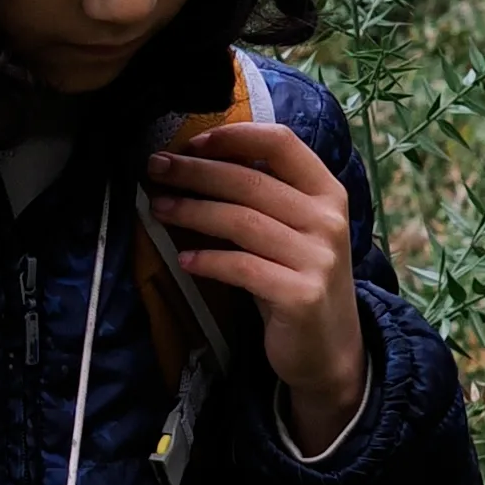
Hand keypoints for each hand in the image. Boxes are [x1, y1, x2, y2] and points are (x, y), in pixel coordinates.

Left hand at [147, 114, 366, 444]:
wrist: (329, 348)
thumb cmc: (297, 278)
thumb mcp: (292, 230)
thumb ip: (263, 196)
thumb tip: (194, 161)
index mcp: (328, 192)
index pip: (282, 143)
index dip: (234, 136)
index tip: (191, 142)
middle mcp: (327, 220)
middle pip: (251, 180)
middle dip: (196, 172)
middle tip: (155, 168)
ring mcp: (318, 258)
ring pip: (242, 221)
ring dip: (193, 211)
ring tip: (158, 208)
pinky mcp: (301, 295)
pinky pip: (243, 268)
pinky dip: (208, 260)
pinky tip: (184, 260)